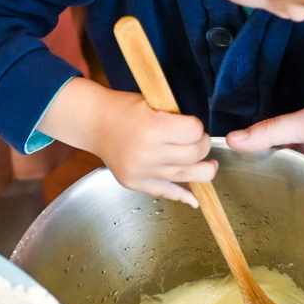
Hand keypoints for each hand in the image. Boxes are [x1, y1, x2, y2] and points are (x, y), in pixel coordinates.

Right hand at [91, 90, 215, 207]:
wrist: (95, 123)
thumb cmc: (125, 109)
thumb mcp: (153, 103)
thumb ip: (175, 120)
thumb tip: (200, 138)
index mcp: (153, 126)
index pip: (194, 131)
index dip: (197, 127)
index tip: (192, 125)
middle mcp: (148, 152)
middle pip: (194, 154)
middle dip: (202, 146)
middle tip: (199, 141)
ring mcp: (142, 171)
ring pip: (186, 176)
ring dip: (202, 170)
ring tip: (208, 165)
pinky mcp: (136, 183)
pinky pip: (166, 192)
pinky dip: (183, 197)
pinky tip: (194, 199)